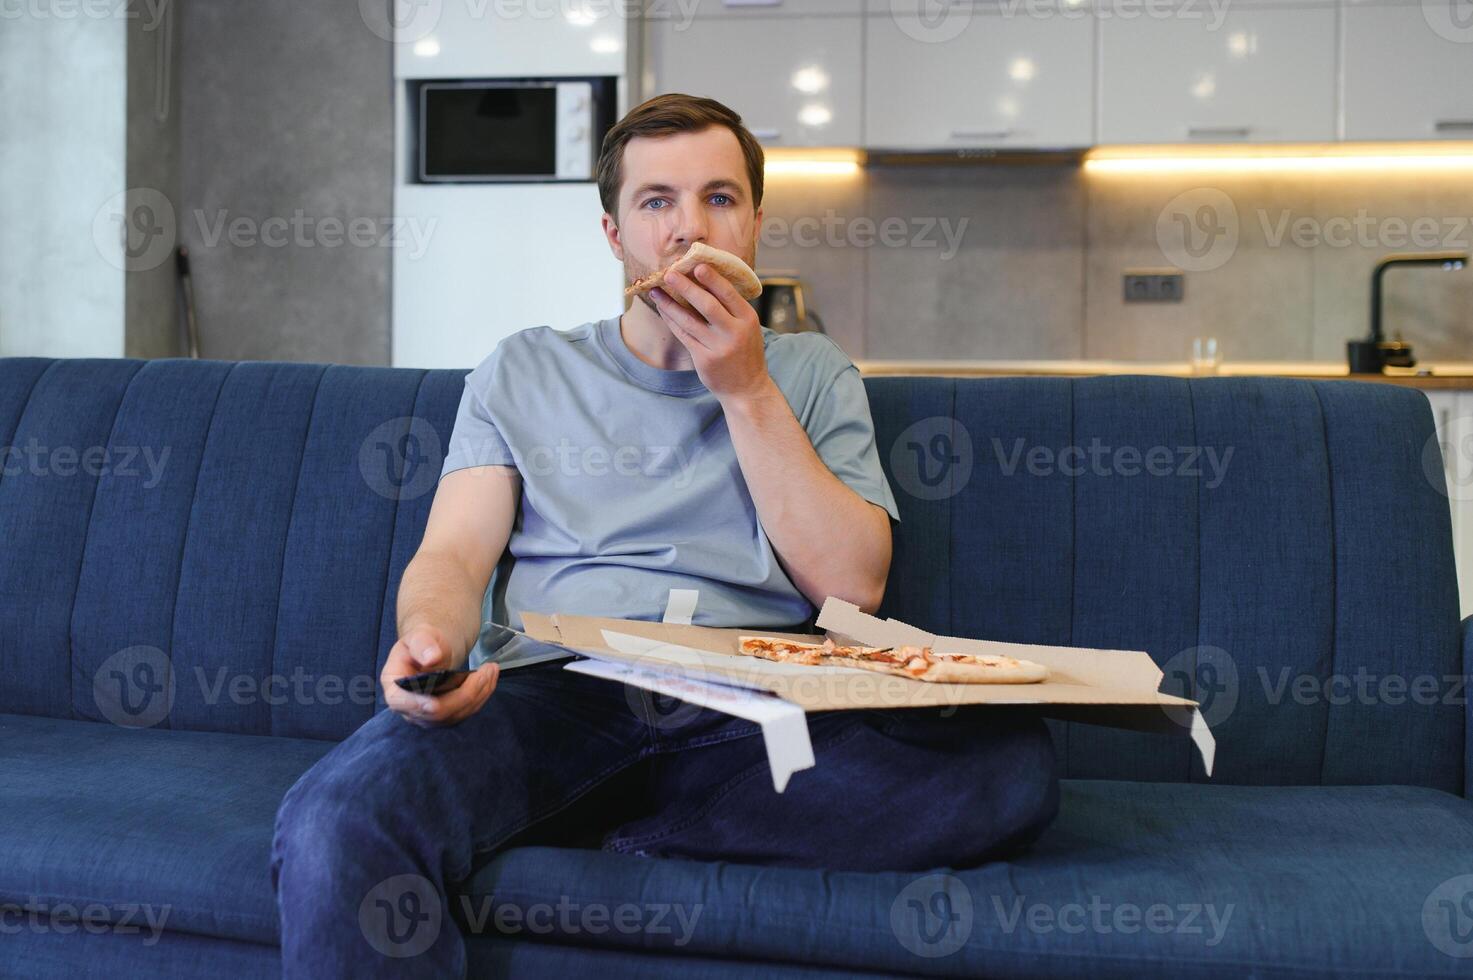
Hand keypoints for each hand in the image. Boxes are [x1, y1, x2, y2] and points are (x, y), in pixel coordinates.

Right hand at [381, 624, 498, 727]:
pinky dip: (482, 695)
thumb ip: (423, 644)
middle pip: (437, 712)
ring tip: (491, 669)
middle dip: (465, 693)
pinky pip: (466, 711)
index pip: (401, 702)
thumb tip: (432, 658)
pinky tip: (490, 678)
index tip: (435, 703)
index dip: (418, 705)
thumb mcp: (420, 635)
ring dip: (479, 693)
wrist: (433, 649)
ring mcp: (429, 716)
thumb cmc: (423, 643)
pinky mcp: (447, 716)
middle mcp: (410, 707)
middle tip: (486, 670)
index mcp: (394, 687)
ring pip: (456, 714)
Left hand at [650, 262, 772, 401]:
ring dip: (670, 304)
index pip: (728, 294)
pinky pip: (683, 335)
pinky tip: (663, 310)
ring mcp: (718, 347)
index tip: (697, 265)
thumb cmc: (746, 352)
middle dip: (686, 287)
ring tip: (656, 291)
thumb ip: (732, 309)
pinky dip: (671, 320)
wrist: (747, 389)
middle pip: (707, 305)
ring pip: (689, 320)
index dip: (712, 279)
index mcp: (748, 319)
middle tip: (670, 273)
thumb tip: (706, 280)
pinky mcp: (703, 359)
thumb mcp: (749, 328)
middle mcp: (734, 332)